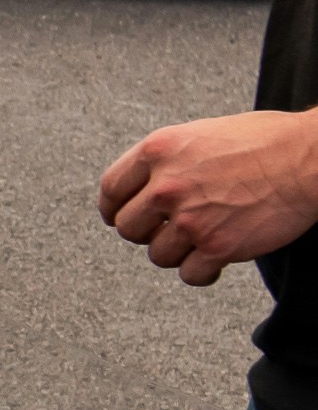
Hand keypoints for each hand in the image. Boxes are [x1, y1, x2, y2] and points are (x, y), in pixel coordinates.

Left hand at [99, 109, 317, 284]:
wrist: (310, 159)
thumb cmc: (265, 142)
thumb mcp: (201, 135)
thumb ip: (167, 160)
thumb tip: (143, 187)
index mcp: (158, 151)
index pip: (111, 189)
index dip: (113, 208)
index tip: (118, 216)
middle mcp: (166, 186)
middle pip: (128, 227)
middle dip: (146, 232)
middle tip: (167, 230)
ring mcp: (190, 219)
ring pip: (158, 254)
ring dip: (176, 252)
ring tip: (201, 239)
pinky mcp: (218, 247)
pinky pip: (190, 275)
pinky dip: (202, 272)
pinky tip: (215, 261)